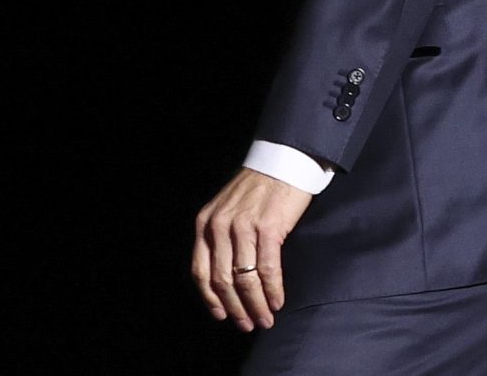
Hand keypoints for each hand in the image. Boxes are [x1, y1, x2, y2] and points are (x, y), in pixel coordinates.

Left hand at [193, 167, 312, 330]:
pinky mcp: (268, 228)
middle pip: (222, 280)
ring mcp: (243, 227)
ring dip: (256, 304)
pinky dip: (273, 289)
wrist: (284, 161)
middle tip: (248, 324)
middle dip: (236, 308)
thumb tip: (227, 276)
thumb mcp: (228, 208)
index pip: (201, 272)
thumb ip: (221, 236)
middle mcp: (219, 226)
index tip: (223, 316)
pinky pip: (268, 268)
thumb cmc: (260, 186)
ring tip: (266, 318)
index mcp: (206, 223)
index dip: (212, 299)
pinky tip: (278, 300)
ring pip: (244, 278)